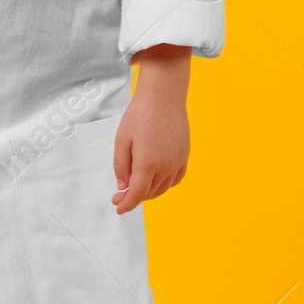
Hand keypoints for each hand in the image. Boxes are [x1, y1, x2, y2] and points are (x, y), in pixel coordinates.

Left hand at [112, 45, 190, 213]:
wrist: (164, 95)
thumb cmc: (140, 114)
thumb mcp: (122, 140)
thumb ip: (121, 167)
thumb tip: (123, 186)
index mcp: (148, 163)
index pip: (137, 194)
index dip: (126, 204)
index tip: (118, 208)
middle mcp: (166, 165)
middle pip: (149, 193)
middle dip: (134, 197)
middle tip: (120, 194)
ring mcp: (178, 160)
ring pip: (163, 187)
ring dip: (149, 191)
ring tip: (137, 184)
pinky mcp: (185, 154)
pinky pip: (176, 178)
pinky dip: (166, 184)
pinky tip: (156, 179)